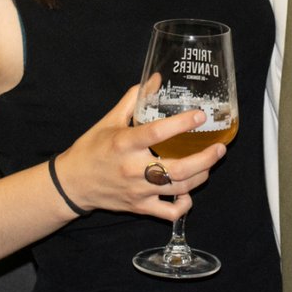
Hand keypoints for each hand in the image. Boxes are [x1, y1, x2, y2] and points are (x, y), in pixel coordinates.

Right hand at [53, 84, 225, 221]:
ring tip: (210, 163)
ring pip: (179, 189)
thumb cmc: (91, 148)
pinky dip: (184, 204)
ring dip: (200, 176)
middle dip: (205, 159)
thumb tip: (156, 79)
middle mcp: (132, 169)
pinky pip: (169, 213)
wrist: (72, 184)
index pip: (156, 133)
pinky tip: (188, 192)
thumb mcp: (109, 120)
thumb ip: (134, 99)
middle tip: (219, 148)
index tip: (200, 116)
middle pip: (178, 169)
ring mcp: (138, 191)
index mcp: (124, 144)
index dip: (181, 124)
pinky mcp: (139, 207)